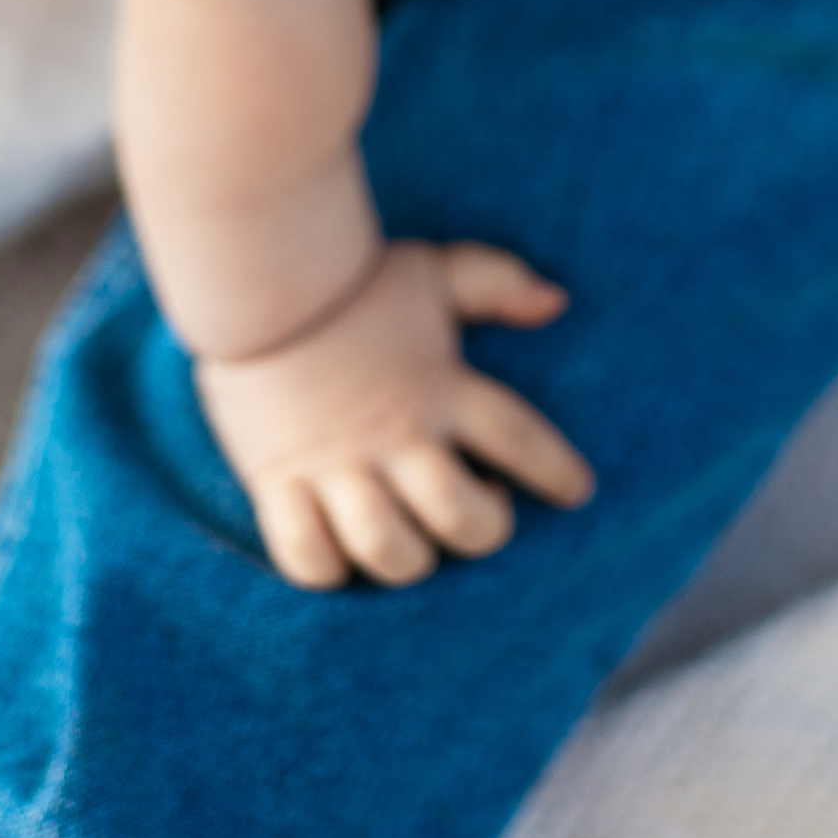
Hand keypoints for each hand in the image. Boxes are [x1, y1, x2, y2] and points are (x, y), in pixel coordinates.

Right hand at [194, 239, 594, 589]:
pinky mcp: (279, 480)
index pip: (519, 439)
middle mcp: (397, 436)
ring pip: (389, 551)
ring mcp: (337, 464)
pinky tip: (342, 549)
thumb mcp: (434, 271)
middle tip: (483, 507)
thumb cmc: (356, 279)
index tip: (578, 492)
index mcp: (442, 388)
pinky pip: (307, 556)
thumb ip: (497, 283)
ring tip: (416, 535)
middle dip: (483, 529)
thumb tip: (557, 301)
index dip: (555, 471)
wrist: (259, 276)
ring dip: (409, 557)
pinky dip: (327, 567)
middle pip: (461, 518)